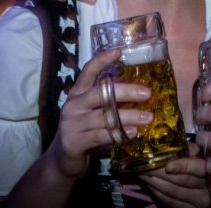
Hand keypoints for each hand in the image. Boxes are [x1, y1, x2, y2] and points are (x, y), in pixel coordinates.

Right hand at [45, 48, 153, 179]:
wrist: (62, 159)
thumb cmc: (84, 130)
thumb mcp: (91, 111)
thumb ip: (106, 100)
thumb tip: (138, 91)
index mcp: (77, 93)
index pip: (88, 71)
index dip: (102, 60)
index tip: (119, 51)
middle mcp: (73, 105)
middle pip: (100, 93)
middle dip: (125, 92)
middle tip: (147, 93)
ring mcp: (72, 123)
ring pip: (103, 116)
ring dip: (128, 116)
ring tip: (148, 117)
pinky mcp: (74, 141)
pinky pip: (100, 136)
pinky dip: (118, 134)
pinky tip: (133, 132)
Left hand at [139, 145, 209, 207]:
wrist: (209, 188)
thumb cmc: (202, 164)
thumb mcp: (200, 154)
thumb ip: (190, 149)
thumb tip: (171, 141)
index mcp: (209, 170)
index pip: (197, 168)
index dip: (182, 166)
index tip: (168, 165)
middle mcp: (206, 188)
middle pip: (182, 181)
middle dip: (160, 173)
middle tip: (144, 165)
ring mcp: (198, 201)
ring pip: (174, 192)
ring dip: (155, 183)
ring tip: (142, 173)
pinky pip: (171, 202)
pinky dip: (158, 193)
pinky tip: (149, 184)